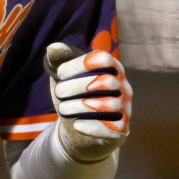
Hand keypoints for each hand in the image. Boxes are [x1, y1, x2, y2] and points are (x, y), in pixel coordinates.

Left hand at [44, 44, 131, 163]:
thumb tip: (53, 47)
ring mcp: (125, 108)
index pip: (103, 59)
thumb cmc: (74, 94)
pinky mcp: (122, 130)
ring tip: (62, 109)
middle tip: (58, 93)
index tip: (59, 74)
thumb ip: (60, 61)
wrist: (80, 128)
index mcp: (112, 67)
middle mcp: (124, 86)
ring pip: (109, 105)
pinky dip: (92, 127)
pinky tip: (76, 124)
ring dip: (80, 106)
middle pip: (107, 81)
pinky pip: (112, 128)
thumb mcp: (65, 77)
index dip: (79, 64)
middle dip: (77, 86)